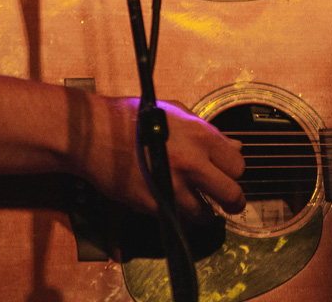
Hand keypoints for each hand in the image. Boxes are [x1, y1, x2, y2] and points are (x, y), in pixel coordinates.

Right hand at [72, 95, 245, 223]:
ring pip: (205, 215)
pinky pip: (176, 219)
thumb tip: (233, 144)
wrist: (93, 133)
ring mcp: (172, 186)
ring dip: (202, 210)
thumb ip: (205, 130)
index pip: (238, 164)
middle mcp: (190, 163)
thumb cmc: (130, 117)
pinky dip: (176, 214)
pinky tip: (168, 199)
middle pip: (232, 195)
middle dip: (231, 200)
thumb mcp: (172, 111)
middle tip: (225, 199)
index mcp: (198, 135)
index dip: (232, 169)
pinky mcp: (154, 205)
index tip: (226, 171)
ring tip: (193, 201)